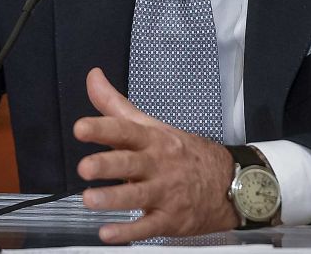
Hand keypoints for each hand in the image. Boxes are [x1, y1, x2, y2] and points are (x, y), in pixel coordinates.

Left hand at [73, 68, 238, 242]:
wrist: (228, 182)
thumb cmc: (183, 153)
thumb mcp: (152, 126)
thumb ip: (116, 105)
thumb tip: (93, 77)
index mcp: (152, 139)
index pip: (126, 130)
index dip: (102, 128)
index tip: (81, 128)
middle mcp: (158, 164)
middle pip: (131, 162)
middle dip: (107, 165)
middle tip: (85, 167)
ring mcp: (166, 193)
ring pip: (138, 196)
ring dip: (113, 199)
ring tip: (89, 200)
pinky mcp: (170, 219)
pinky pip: (149, 227)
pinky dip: (129, 232)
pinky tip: (108, 233)